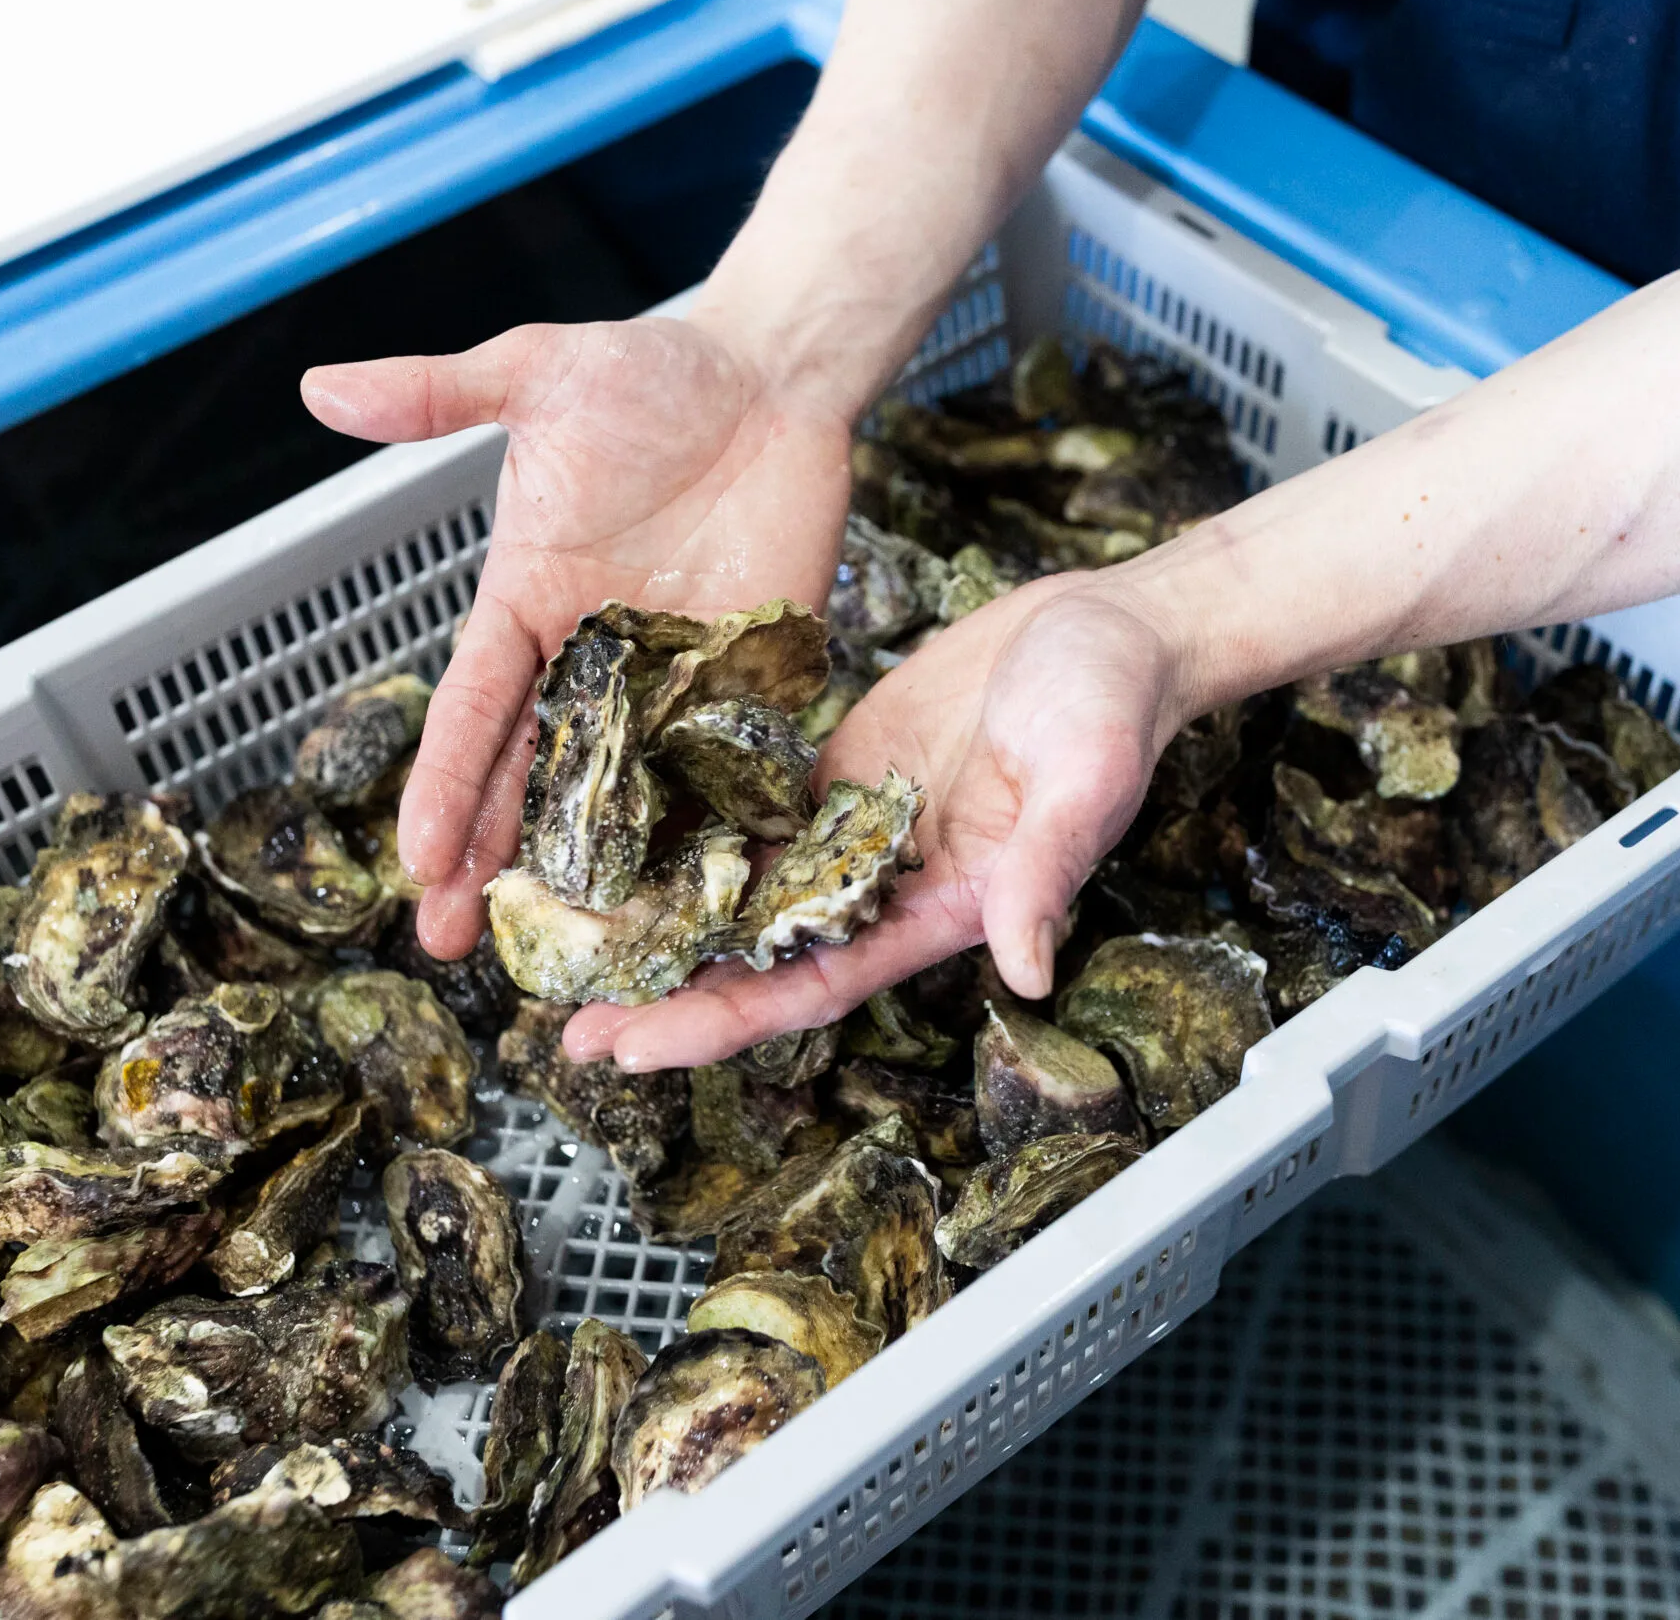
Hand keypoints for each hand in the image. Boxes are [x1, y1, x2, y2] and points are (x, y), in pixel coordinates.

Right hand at [301, 317, 854, 959]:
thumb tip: (318, 386)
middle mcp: (591, 657)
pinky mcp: (748, 682)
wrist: (774, 377)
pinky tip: (690, 899)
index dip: (443, 786)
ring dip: (593, 869)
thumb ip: (438, 394)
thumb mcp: (539, 374)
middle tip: (451, 945)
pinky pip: (723, 769)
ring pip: (622, 792)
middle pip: (533, 776)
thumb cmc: (653, 372)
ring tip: (566, 950)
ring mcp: (670, 679)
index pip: (474, 712)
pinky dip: (708, 830)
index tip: (412, 860)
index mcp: (527, 603)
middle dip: (489, 861)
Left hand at [563, 575, 1185, 1070]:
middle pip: (757, 961)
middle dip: (666, 997)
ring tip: (567, 947)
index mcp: (939, 908)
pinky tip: (618, 849)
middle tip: (568, 1028)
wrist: (1107, 628)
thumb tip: (1026, 965)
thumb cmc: (1112, 703)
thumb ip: (1047, 870)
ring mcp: (854, 829)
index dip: (725, 1024)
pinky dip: (689, 839)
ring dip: (663, 926)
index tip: (640, 1051)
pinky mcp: (837, 771)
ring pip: (740, 896)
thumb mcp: (1086, 781)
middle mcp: (883, 884)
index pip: (814, 986)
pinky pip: (751, 817)